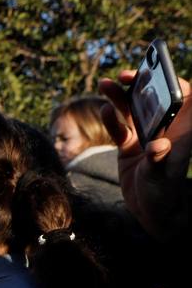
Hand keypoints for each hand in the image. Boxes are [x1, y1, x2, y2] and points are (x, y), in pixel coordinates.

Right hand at [99, 71, 191, 240]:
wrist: (151, 214)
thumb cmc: (163, 196)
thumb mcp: (162, 179)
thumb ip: (159, 161)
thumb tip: (157, 145)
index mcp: (180, 132)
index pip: (182, 98)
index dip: (171, 82)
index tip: (155, 73)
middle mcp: (164, 130)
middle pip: (153, 99)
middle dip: (141, 85)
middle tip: (127, 75)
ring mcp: (145, 137)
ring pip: (133, 110)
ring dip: (121, 97)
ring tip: (107, 84)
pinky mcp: (130, 148)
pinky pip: (120, 128)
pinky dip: (111, 119)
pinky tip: (104, 109)